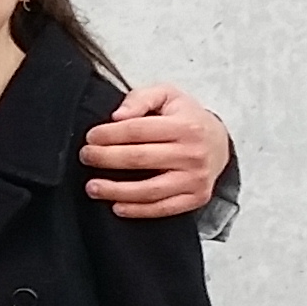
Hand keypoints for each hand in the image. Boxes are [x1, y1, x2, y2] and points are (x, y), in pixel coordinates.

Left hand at [85, 85, 229, 219]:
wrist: (219, 143)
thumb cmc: (187, 118)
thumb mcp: (168, 95)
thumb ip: (141, 98)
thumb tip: (117, 116)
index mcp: (186, 126)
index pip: (138, 130)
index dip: (109, 134)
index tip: (91, 137)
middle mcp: (193, 153)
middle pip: (140, 159)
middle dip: (106, 159)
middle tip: (86, 157)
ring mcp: (196, 179)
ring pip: (149, 189)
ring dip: (116, 190)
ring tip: (92, 186)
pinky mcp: (196, 198)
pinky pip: (162, 208)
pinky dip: (138, 210)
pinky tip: (117, 206)